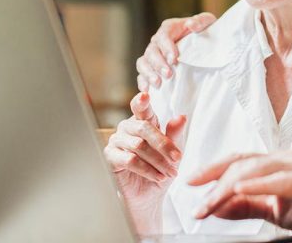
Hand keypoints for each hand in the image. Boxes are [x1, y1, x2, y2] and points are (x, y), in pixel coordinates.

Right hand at [104, 92, 186, 228]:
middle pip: (144, 128)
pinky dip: (147, 169)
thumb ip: (175, 134)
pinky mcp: (109, 157)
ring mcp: (116, 141)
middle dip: (164, 144)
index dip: (142, 101)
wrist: (150, 195)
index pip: (142, 107)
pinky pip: (129, 160)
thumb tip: (181, 117)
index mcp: (144, 121)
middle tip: (178, 158)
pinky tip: (158, 177)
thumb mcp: (174, 152)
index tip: (145, 96)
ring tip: (170, 172)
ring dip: (158, 161)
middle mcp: (128, 128)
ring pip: (138, 146)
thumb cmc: (161, 169)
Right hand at [136, 12, 215, 91]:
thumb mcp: (208, 23)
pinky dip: (143, 82)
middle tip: (168, 74)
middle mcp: (158, 41)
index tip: (174, 59)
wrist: (207, 46)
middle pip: (152, 51)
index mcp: (170, 28)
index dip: (167, 47)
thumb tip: (192, 25)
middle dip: (159, 63)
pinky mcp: (152, 68)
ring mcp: (153, 55)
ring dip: (149, 73)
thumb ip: (201, 21)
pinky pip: (142, 74)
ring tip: (158, 83)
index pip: (164, 35)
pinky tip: (147, 90)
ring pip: (143, 62)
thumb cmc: (206, 33)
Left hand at [187, 151, 291, 239]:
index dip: (213, 168)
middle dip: (215, 181)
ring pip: (257, 168)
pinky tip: (241, 188)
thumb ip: (249, 206)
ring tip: (211, 201)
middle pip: (243, 162)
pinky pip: (281, 180)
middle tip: (197, 202)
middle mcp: (286, 159)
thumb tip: (219, 206)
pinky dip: (259, 184)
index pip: (239, 159)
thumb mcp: (277, 209)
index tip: (190, 182)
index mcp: (277, 162)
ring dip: (229, 186)